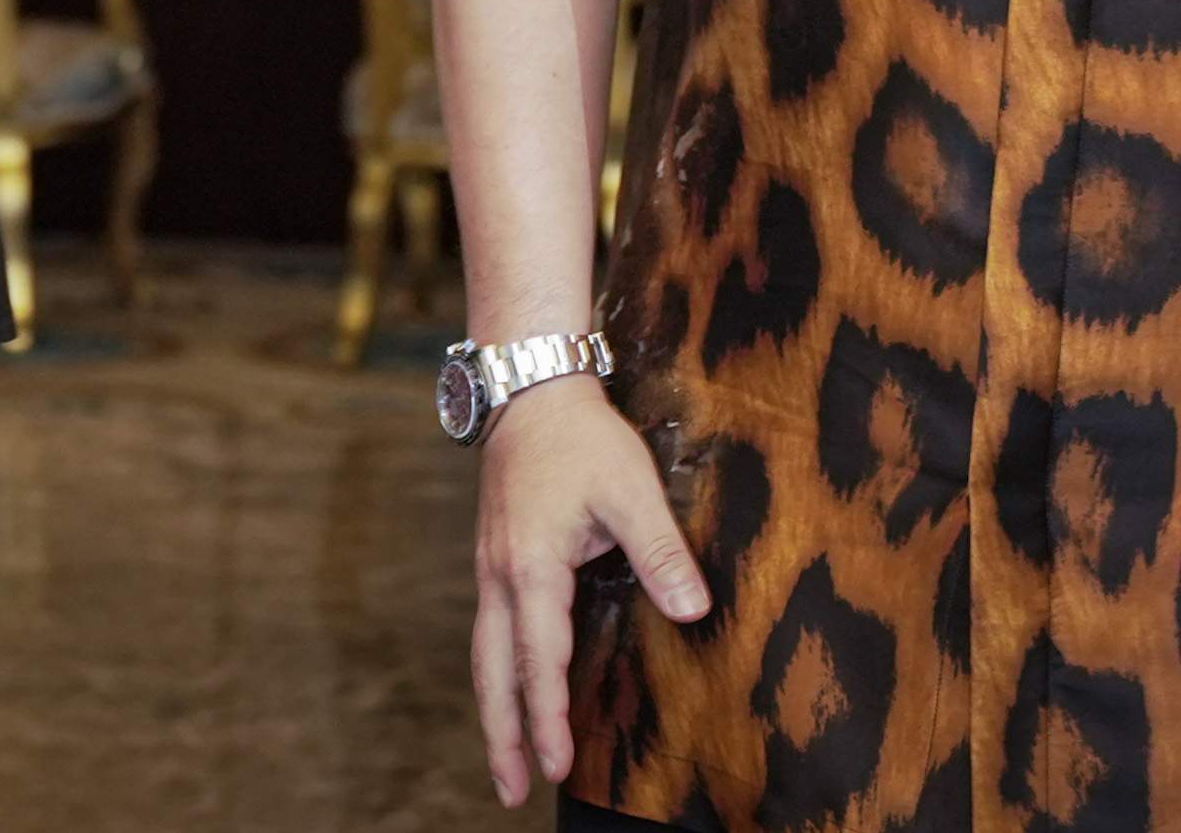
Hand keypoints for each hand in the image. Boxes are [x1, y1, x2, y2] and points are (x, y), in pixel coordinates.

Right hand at [469, 376, 707, 805]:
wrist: (530, 387)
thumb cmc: (581, 437)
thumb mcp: (630, 487)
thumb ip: (660, 550)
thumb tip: (694, 609)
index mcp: (531, 568)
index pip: (541, 658)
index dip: (548, 716)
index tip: (559, 766)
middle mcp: (500, 577)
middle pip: (493, 672)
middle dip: (503, 735)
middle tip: (510, 792)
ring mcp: (491, 569)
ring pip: (486, 655)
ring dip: (494, 711)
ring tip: (505, 761)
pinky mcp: (496, 560)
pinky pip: (491, 632)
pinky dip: (498, 673)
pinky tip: (512, 690)